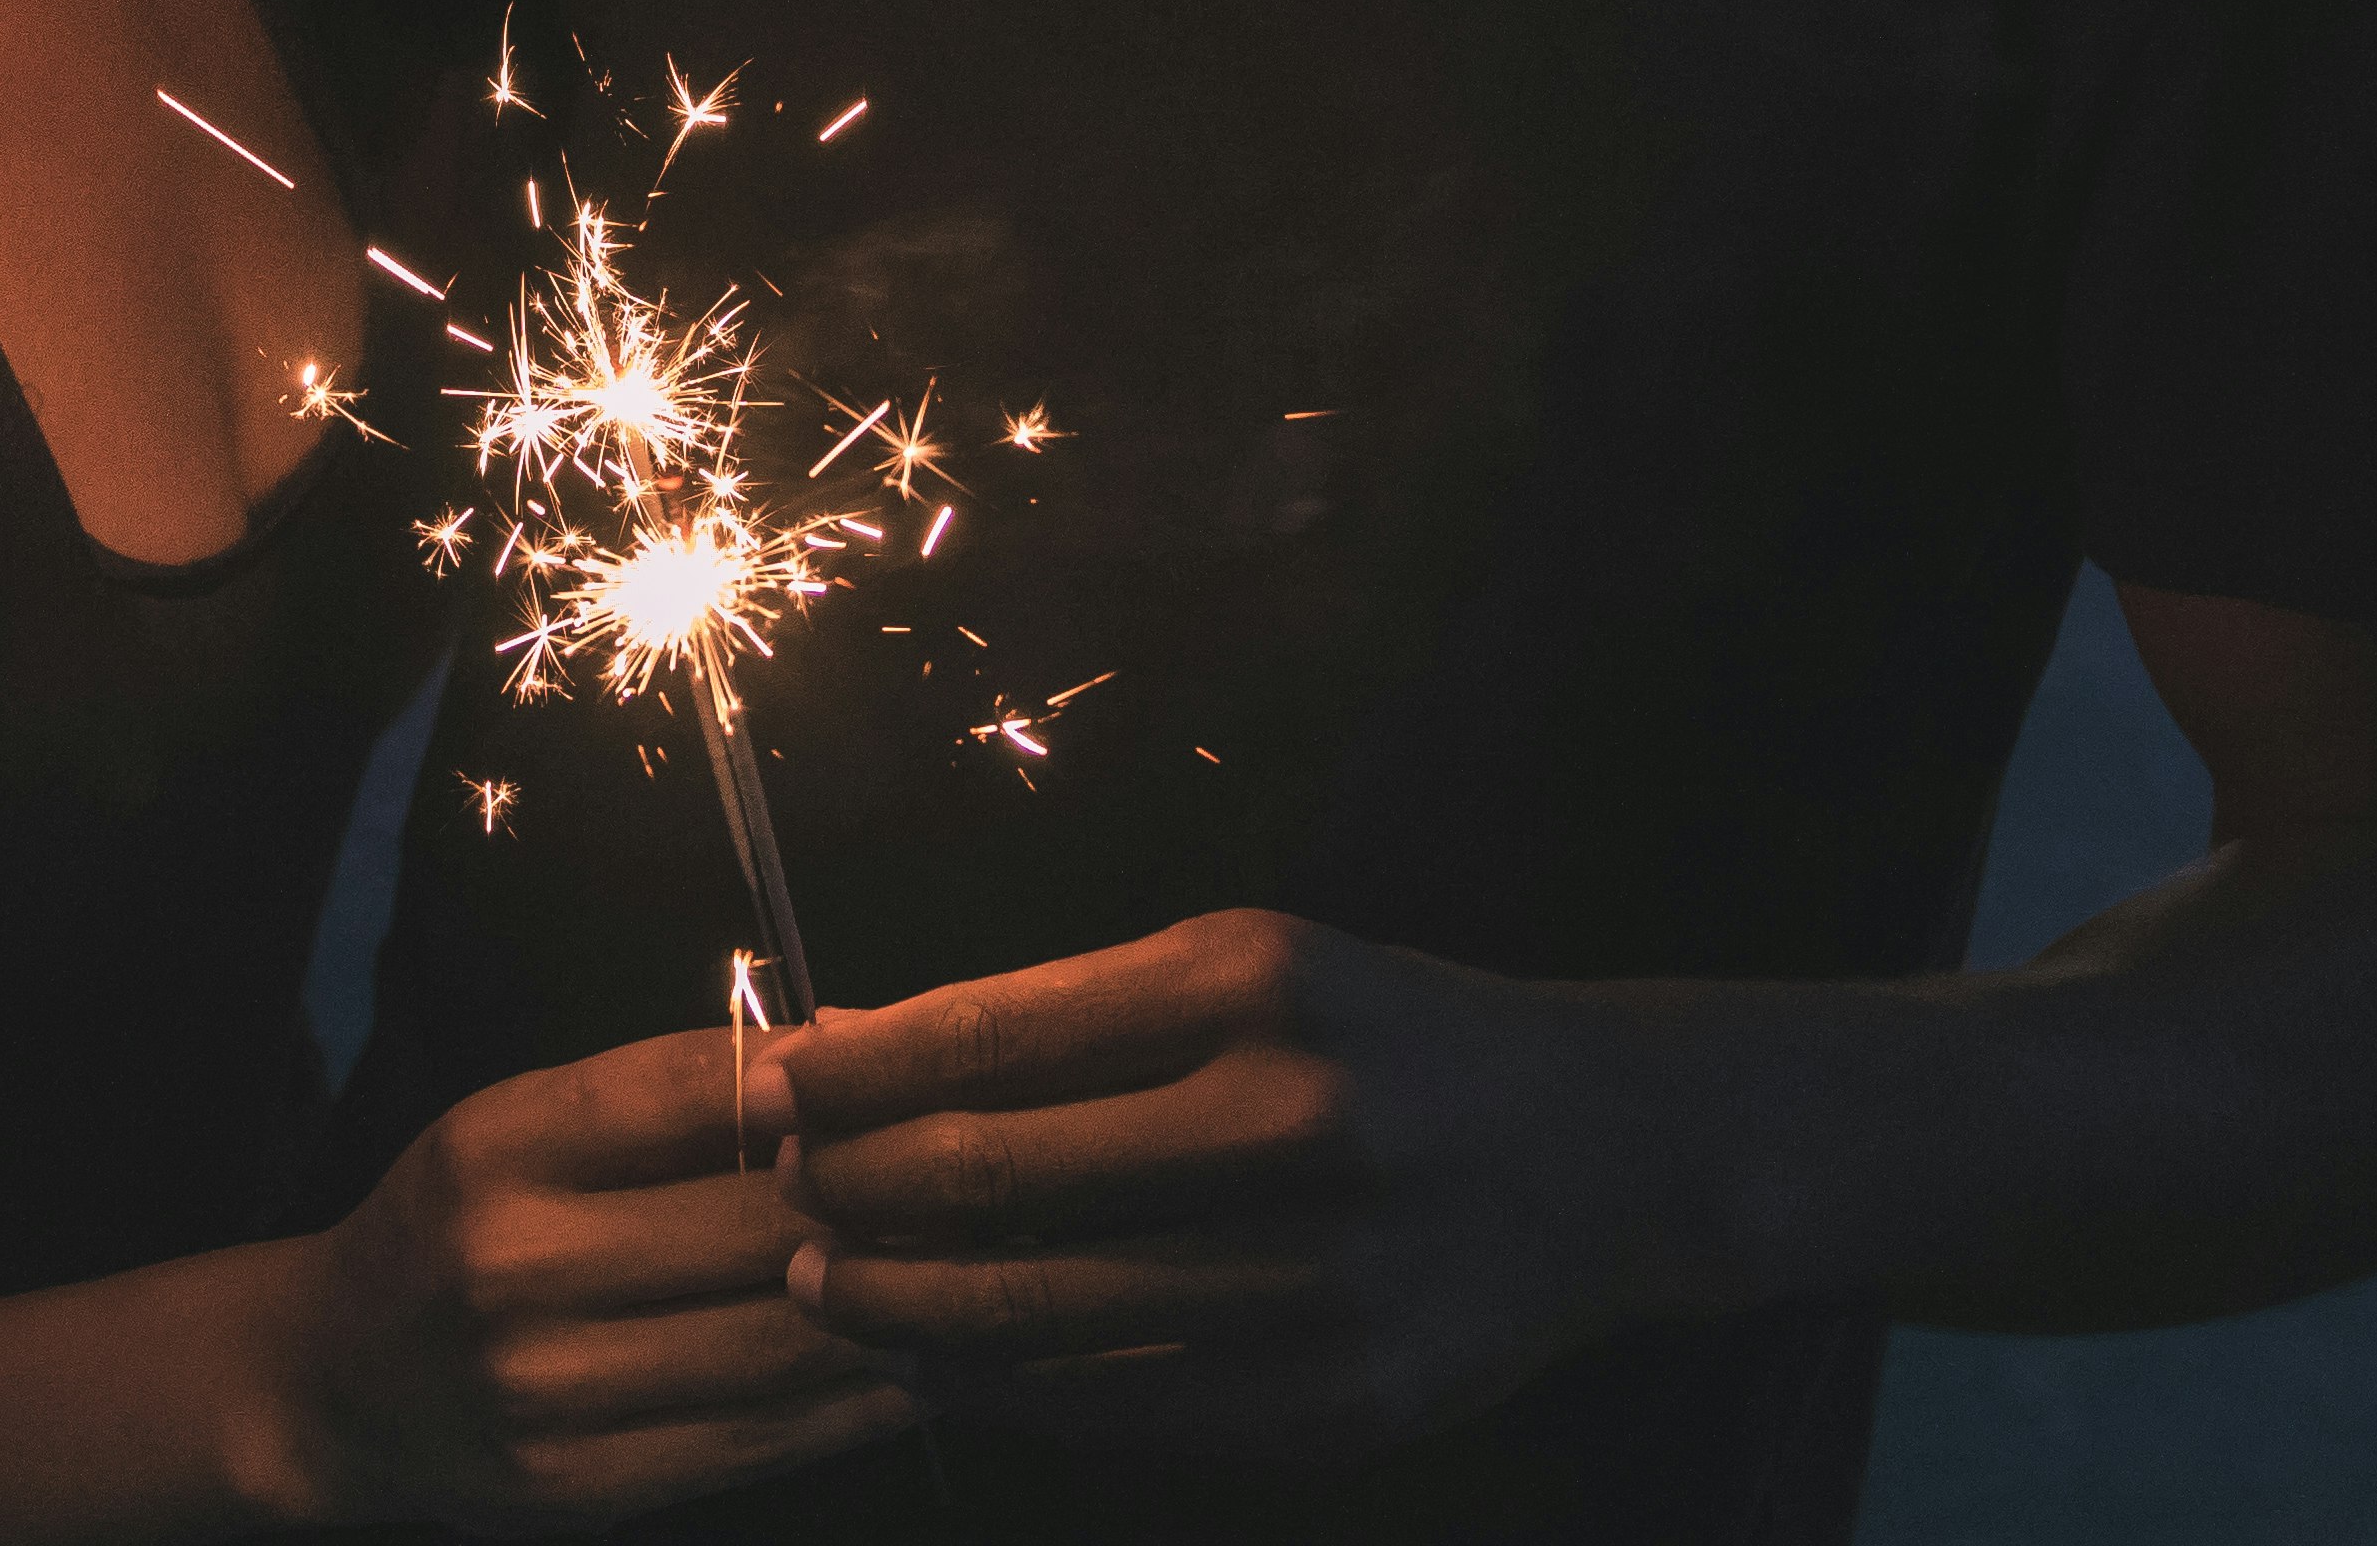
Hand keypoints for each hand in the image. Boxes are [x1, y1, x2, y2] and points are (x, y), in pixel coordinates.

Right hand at [267, 1023, 920, 1529]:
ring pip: (781, 1340)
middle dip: (891, 1197)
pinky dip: (856, 1399)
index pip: (701, 1092)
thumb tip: (847, 1043)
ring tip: (979, 1268)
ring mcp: (551, 1390)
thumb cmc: (460, 1223)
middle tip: (983, 1174)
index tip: (909, 1076)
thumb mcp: (528, 1122)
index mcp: (502, 1146)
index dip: (828, 1085)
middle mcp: (517, 1266)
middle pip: (762, 1224)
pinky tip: (917, 1363)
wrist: (338, 1384)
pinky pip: (761, 1437)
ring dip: (900, 1304)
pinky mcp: (587, 1486)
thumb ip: (673, 1091)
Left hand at [773, 909, 1752, 1461]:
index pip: (995, 1032)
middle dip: (857, 1191)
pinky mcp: (1338, 1398)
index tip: (774, 1085)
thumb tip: (858, 1045)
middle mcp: (1288, 1120)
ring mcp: (1319, 1275)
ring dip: (904, 1308)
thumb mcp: (1247, 969)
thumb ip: (1062, 1016)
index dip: (858, 1070)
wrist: (1602, 1155)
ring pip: (1044, 1314)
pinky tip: (944, 1367)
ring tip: (826, 1288)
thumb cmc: (1382, 1039)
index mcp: (1252, 983)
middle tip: (784, 1196)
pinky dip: (1010, 1391)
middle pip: (998, 1179)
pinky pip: (1124, 1407)